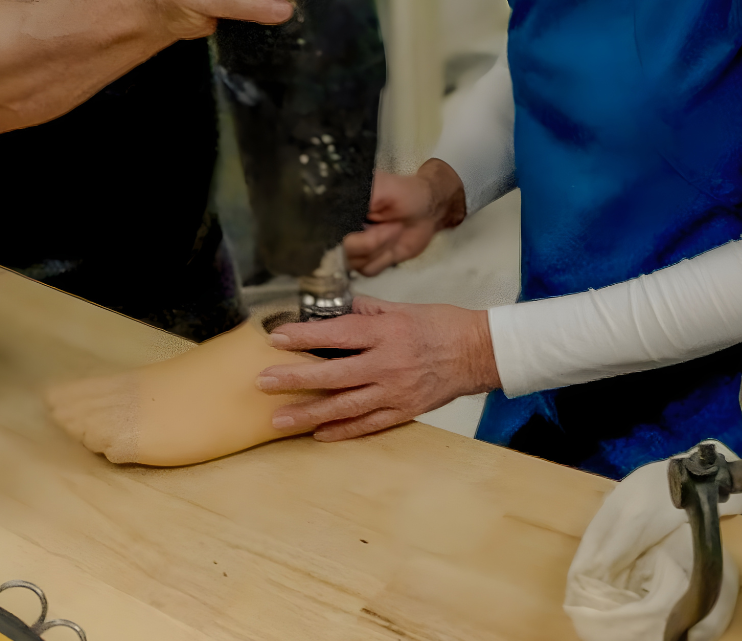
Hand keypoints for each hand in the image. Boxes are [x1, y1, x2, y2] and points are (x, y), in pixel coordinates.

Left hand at [255, 296, 500, 441]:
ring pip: (345, 406)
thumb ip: (365, 310)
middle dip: (295, 380)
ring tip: (278, 420)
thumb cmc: (440, 324)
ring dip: (309, 414)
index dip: (304, 336)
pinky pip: (368, 425)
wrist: (478, 352)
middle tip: (263, 383)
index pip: (337, 334)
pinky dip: (342, 430)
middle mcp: (387, 363)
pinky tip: (318, 434)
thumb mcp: (401, 307)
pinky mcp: (404, 411)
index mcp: (385, 332)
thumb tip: (333, 308)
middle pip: (334, 375)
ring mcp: (395, 391)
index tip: (276, 338)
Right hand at [343, 160, 466, 275]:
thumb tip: (335, 209)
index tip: (372, 222)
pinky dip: (383, 258)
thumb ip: (357, 199)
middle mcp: (340, 229)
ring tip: (395, 229)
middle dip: (372, 240)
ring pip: (354, 262)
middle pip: (341, 249)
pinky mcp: (366, 261)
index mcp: (338, 209)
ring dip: (381, 248)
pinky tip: (393, 243)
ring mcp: (352, 247)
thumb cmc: (404, 194)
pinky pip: (366, 271)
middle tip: (393, 224)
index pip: (325, 229)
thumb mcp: (381, 187)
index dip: (349, 231)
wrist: (427, 211)